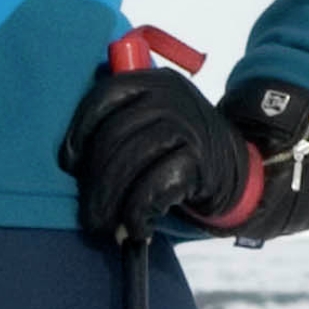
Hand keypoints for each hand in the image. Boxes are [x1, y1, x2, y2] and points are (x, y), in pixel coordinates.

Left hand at [56, 64, 308, 247]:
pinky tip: (136, 226)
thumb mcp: (153, 121)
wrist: (240, 168)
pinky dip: (139, 211)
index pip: (102, 98)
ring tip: (105, 225)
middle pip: (113, 137)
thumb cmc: (179, 151)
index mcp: (150, 82)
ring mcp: (186, 125)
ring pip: (131, 162)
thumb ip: (119, 124)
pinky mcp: (199, 158)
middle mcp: (168, 97)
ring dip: (111, 202)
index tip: (69, 164)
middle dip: (94, 182)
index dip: (78, 132)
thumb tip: (70, 163)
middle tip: (88, 215)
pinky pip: (155, 186)